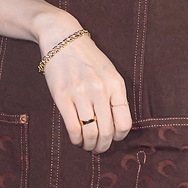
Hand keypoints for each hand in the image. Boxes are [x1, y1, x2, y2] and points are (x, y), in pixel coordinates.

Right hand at [36, 11, 131, 152]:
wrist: (63, 39)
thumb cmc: (87, 58)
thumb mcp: (109, 72)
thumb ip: (114, 95)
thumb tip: (116, 125)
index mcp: (116, 85)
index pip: (124, 123)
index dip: (119, 137)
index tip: (113, 140)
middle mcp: (100, 90)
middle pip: (107, 131)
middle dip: (103, 146)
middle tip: (98, 149)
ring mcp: (81, 94)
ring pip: (90, 132)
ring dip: (89, 145)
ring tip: (87, 146)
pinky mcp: (62, 96)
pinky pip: (73, 127)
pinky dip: (76, 139)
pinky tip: (76, 140)